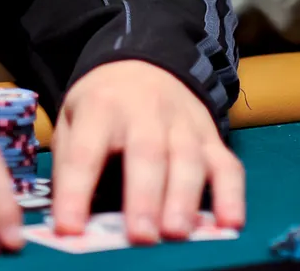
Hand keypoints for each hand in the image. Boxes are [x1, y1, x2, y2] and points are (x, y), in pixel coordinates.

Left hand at [49, 60, 242, 244]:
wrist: (146, 62)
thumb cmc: (103, 104)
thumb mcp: (72, 119)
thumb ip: (69, 166)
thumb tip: (70, 221)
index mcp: (100, 108)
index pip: (84, 153)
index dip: (75, 192)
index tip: (68, 229)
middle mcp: (144, 112)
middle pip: (146, 152)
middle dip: (143, 197)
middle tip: (140, 237)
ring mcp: (183, 123)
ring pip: (188, 159)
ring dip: (184, 199)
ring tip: (176, 233)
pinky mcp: (211, 137)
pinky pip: (227, 166)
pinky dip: (231, 196)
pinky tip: (230, 223)